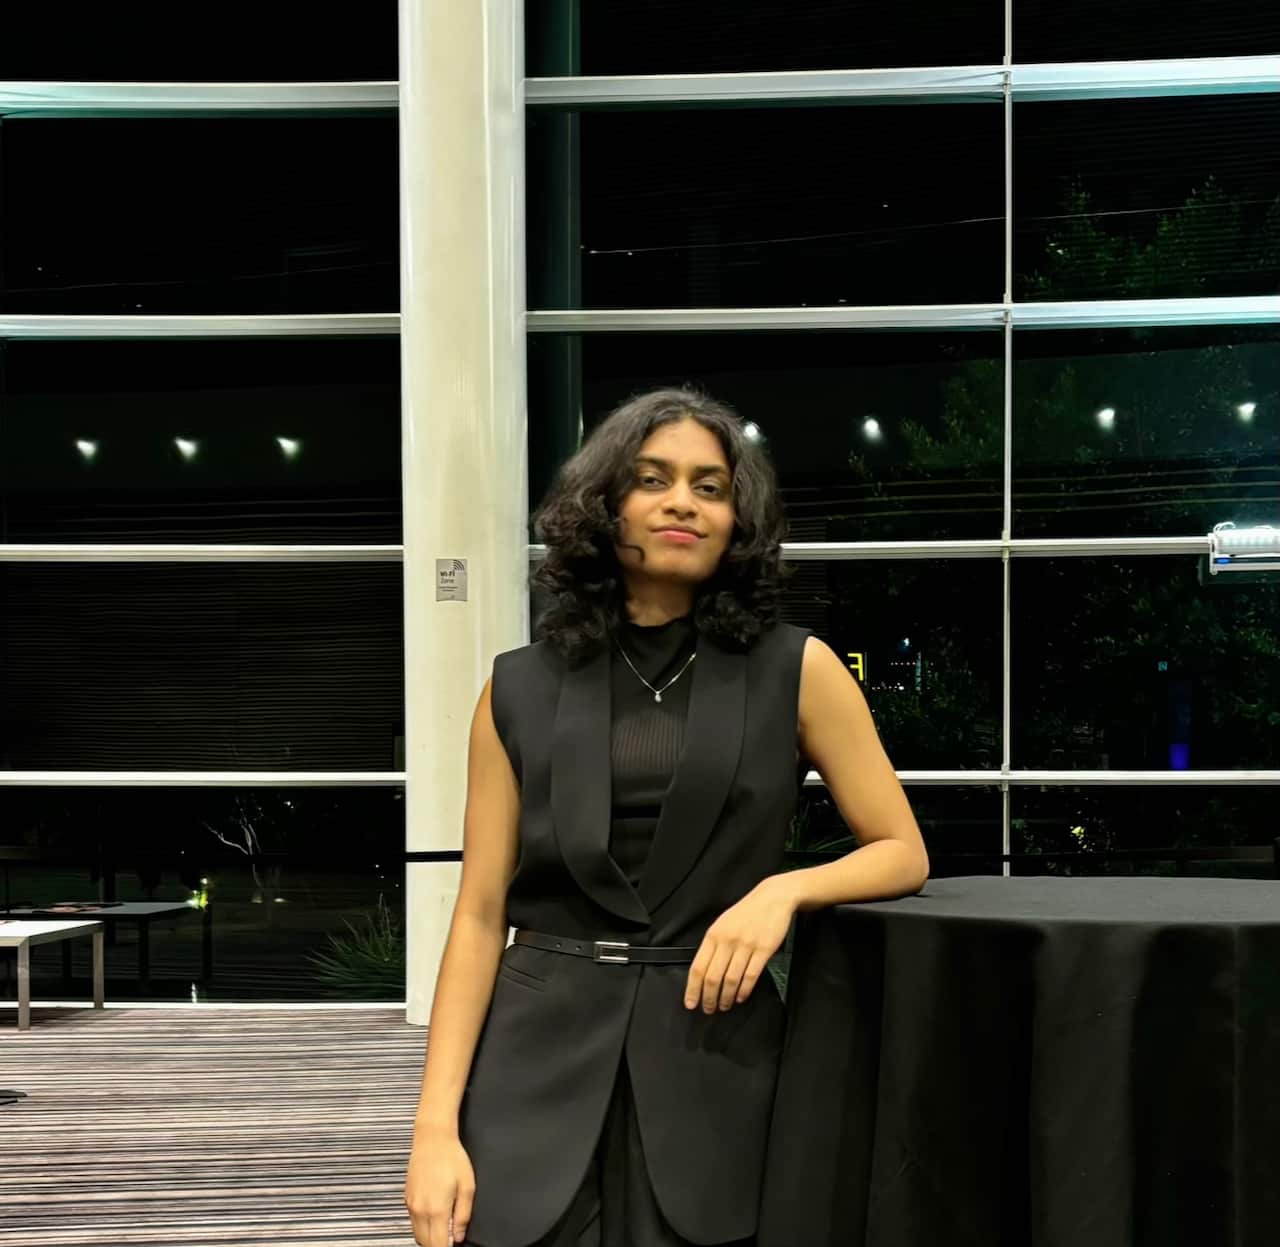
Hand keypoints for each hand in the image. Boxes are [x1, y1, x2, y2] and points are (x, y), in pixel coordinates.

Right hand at [405, 1128, 475, 1246]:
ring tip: (445, 1224)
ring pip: (418, 1234)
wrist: (432, 1138)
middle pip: (426, 1243)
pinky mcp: (407, 1198)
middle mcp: (420, 1210)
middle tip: (452, 1234)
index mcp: (437, 1209)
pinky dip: (422, 1225)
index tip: (454, 1245)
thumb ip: (463, 1214)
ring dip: (429, 1236)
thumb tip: (459, 1237)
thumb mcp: (467, 1185)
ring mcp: (411, 1205)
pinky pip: (413, 1222)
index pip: (438, 1245)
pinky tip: (434, 1213)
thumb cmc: (452, 1158)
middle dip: (438, 1243)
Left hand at [683, 875, 796, 1012]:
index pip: (698, 967)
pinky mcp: (763, 950)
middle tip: (708, 1010)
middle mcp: (727, 941)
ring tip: (724, 1006)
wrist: (773, 898)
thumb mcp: (723, 924)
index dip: (693, 989)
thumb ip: (713, 945)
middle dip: (709, 998)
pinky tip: (740, 997)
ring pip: (731, 979)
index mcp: (713, 934)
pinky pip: (750, 976)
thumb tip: (703, 972)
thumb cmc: (746, 912)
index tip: (691, 1004)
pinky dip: (744, 990)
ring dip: (726, 997)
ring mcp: (746, 945)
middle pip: (713, 977)